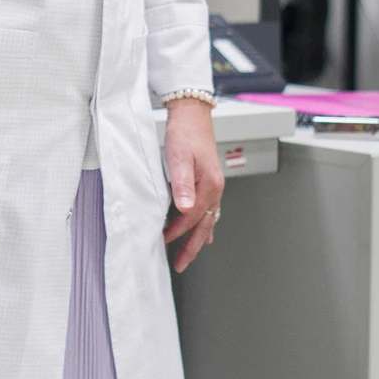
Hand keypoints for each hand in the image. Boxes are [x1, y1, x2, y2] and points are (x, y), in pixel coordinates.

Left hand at [162, 100, 224, 271]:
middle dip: (192, 246)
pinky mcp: (209, 181)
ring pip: (208, 219)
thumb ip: (182, 184)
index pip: (192, 217)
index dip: (177, 231)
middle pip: (205, 225)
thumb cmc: (184, 133)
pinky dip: (205, 224)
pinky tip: (204, 232)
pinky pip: (209, 209)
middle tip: (180, 264)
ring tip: (188, 254)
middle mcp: (215, 188)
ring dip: (197, 238)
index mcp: (210, 185)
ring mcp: (214, 185)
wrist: (192, 114)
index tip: (163, 241)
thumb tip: (185, 209)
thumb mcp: (179, 157)